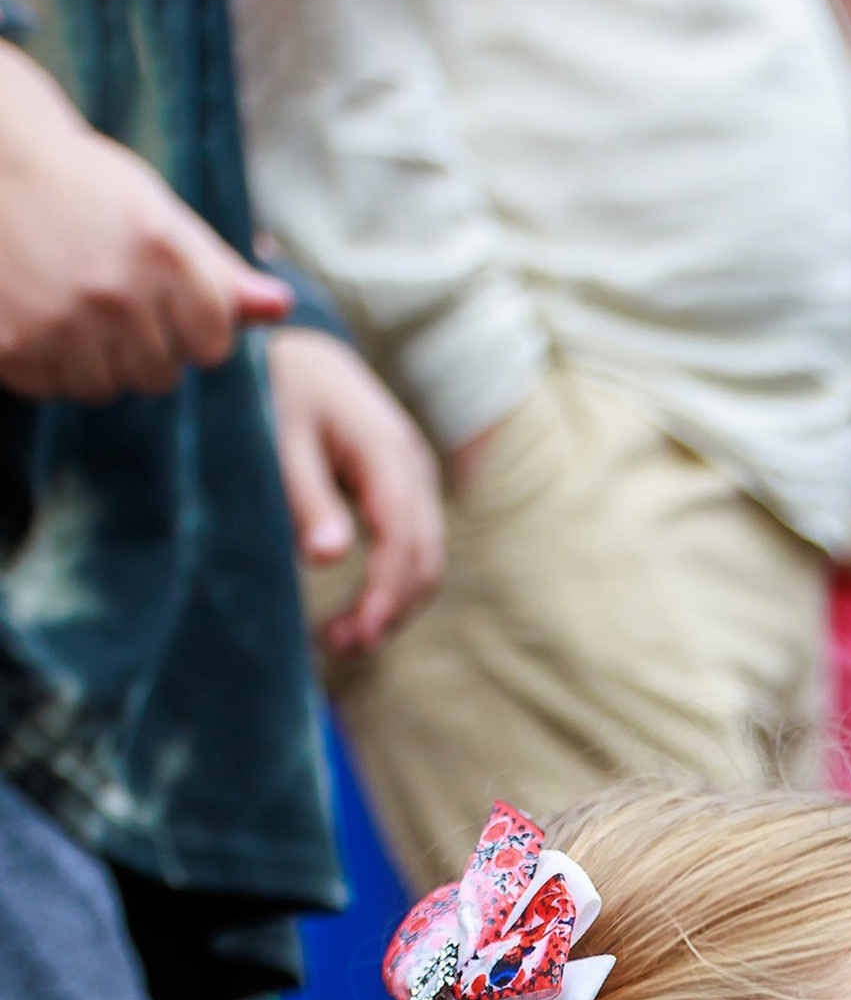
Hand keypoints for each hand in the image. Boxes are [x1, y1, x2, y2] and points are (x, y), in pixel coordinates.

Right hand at [0, 41, 290, 399]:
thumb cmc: (86, 187)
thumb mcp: (159, 214)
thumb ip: (219, 271)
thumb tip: (281, 309)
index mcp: (163, 251)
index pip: (213, 344)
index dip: (192, 325)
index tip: (162, 291)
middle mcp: (115, 291)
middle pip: (160, 374)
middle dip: (144, 343)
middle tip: (107, 292)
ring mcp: (61, 322)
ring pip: (106, 387)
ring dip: (95, 358)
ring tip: (70, 302)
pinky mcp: (12, 346)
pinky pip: (54, 387)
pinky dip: (48, 361)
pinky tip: (36, 312)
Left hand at [266, 327, 444, 654]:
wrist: (292, 351)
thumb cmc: (276, 386)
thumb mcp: (277, 434)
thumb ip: (303, 494)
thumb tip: (327, 557)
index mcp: (385, 447)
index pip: (401, 534)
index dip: (384, 592)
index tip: (354, 636)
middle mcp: (413, 464)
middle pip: (424, 557)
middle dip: (389, 611)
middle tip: (336, 647)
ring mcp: (415, 479)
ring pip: (425, 561)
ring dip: (391, 608)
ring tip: (340, 639)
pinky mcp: (404, 493)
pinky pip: (411, 551)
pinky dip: (389, 589)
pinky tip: (355, 613)